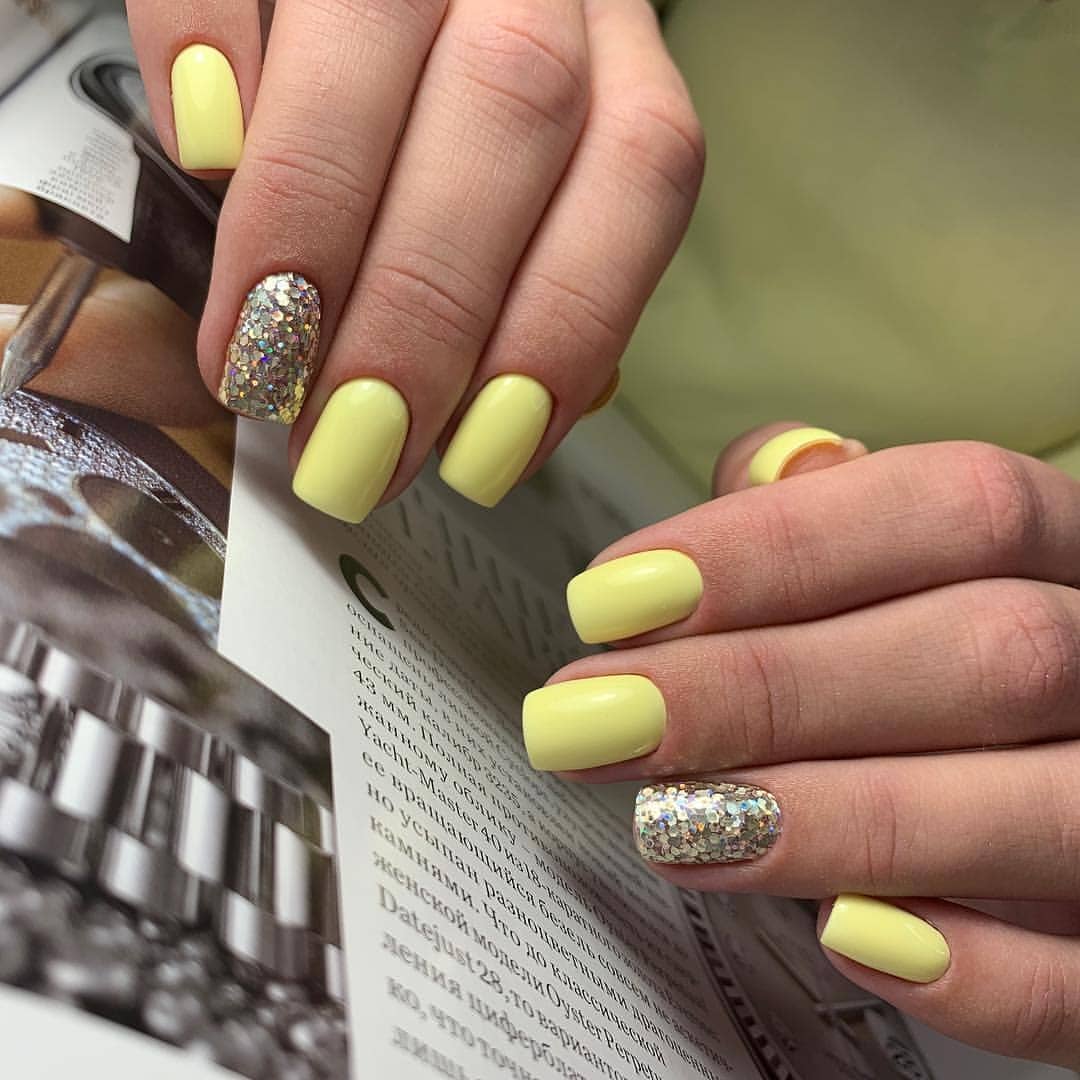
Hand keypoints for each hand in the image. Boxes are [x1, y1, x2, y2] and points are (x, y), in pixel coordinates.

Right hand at [125, 0, 701, 518]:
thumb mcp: (511, 193)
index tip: (477, 459)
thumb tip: (468, 429)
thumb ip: (506, 282)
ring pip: (388, 34)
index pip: (636, 175)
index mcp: (611, 48)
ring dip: (316, 228)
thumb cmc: (442, 112)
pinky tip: (201, 160)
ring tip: (262, 371)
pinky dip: (205, 47)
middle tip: (351, 446)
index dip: (563, 331)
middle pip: (517, 112)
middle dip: (424, 313)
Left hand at [524, 423, 1079, 1067]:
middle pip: (987, 650)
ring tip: (666, 825)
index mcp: (1075, 549)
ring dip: (839, 820)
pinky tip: (841, 937)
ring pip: (1048, 810)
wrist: (1070, 771)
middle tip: (594, 719)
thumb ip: (835, 512)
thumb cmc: (954, 653)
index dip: (773, 548)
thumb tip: (761, 473)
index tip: (611, 596)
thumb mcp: (914, 560)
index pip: (954, 506)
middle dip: (764, 689)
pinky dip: (979, 972)